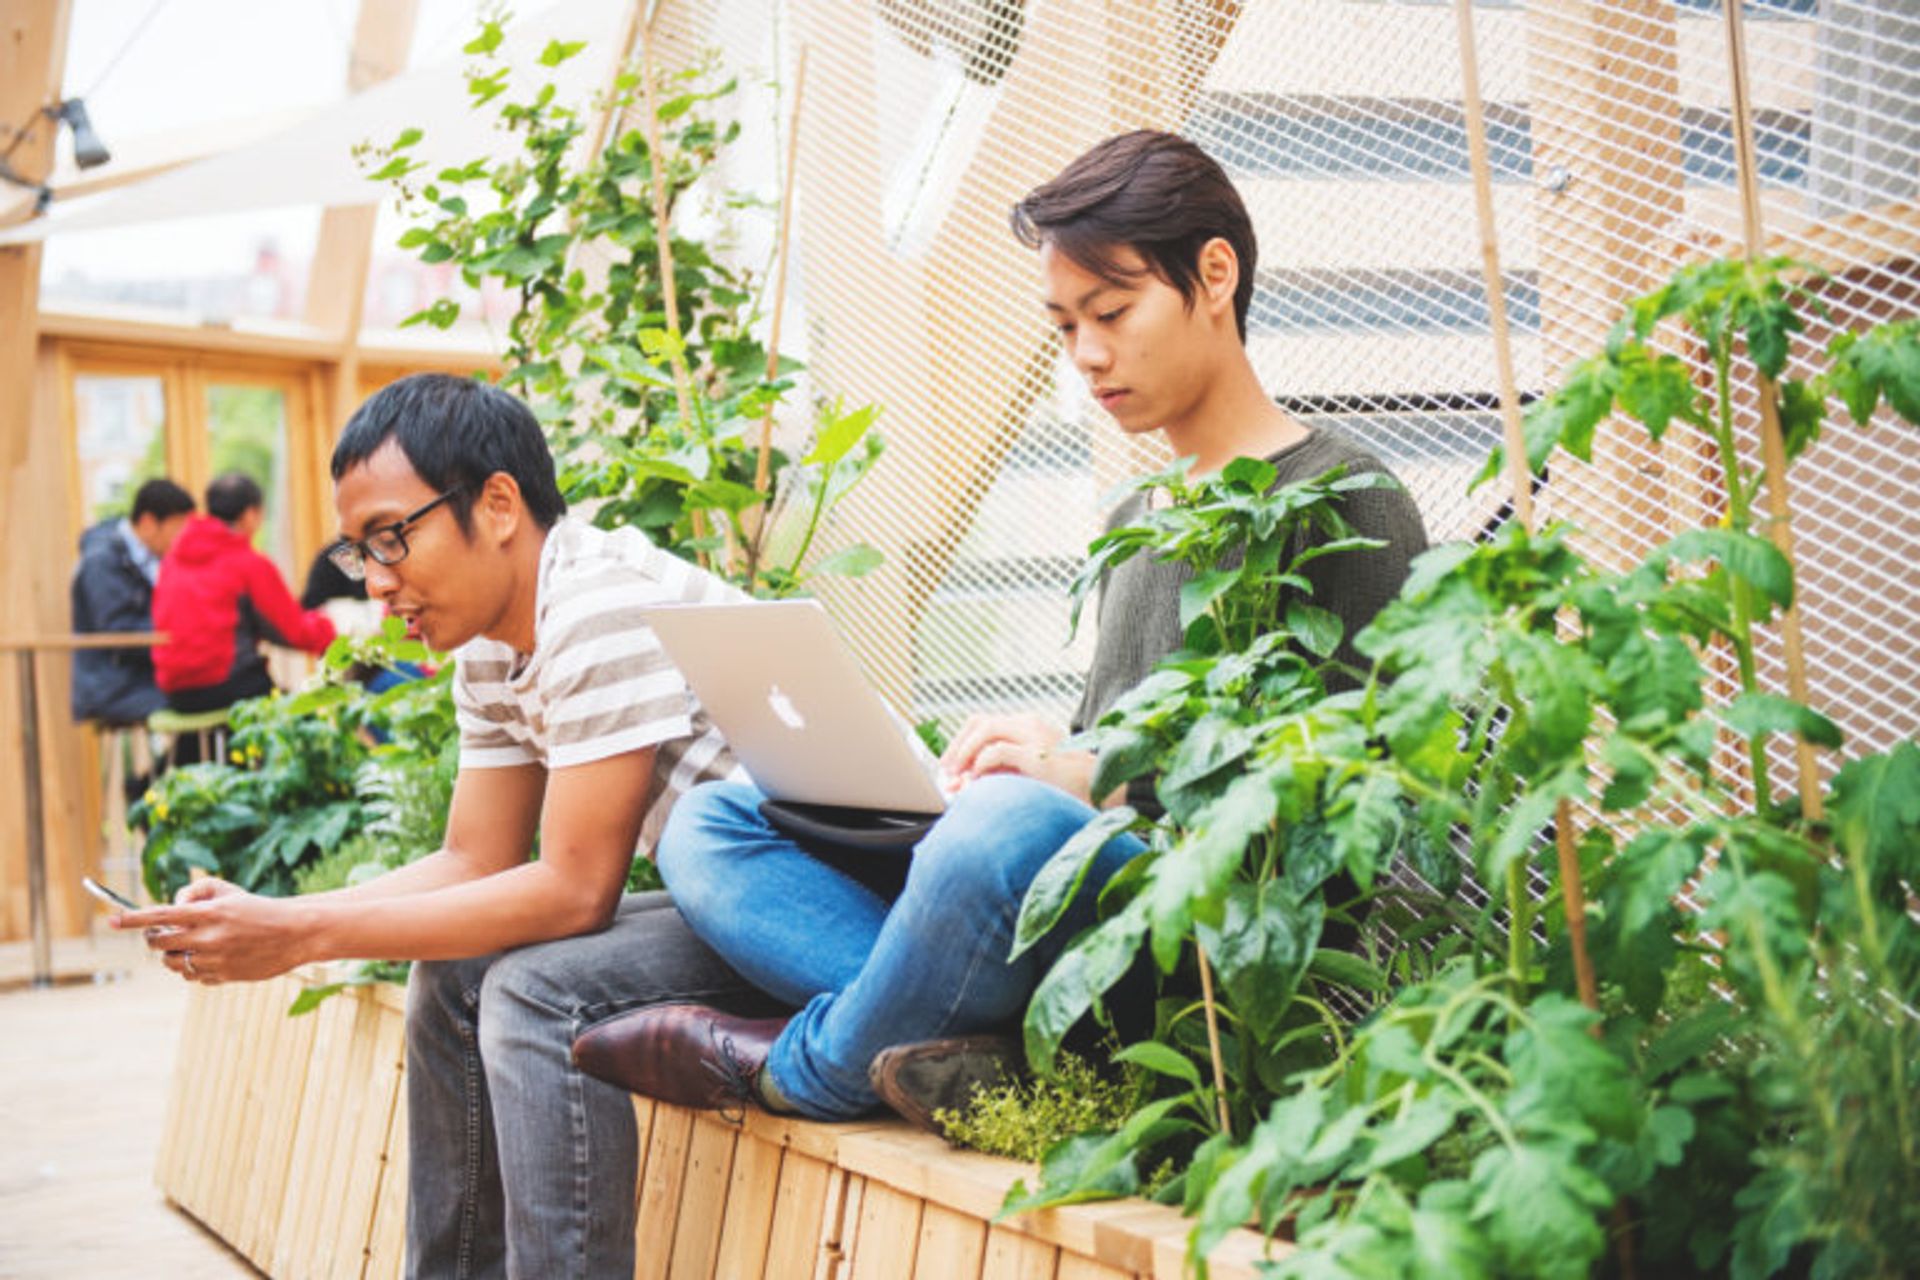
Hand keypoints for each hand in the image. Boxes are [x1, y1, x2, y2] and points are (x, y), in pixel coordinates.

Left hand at [113, 879, 304, 983]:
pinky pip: (192, 976)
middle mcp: (208, 938)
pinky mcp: (223, 976)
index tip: (111, 920)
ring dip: (171, 954)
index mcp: (209, 913)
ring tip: (187, 945)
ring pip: (171, 963)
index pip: (160, 915)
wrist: (295, 933)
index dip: (131, 919)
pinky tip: (207, 957)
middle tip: (160, 932)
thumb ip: (195, 892)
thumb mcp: (229, 890)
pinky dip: (192, 967)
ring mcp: (215, 960)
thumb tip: (171, 907)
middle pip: (158, 943)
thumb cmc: (259, 907)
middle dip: (153, 937)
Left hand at [940, 713, 1097, 804]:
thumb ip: (998, 773)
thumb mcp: (1027, 773)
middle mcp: (1029, 724)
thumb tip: (961, 783)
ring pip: (986, 728)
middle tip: (946, 769)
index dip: (962, 740)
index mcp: (1028, 725)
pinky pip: (998, 750)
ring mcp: (1034, 736)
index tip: (949, 764)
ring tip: (956, 773)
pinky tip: (976, 779)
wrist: (1103, 789)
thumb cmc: (1067, 785)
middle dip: (957, 744)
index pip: (983, 722)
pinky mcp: (1037, 753)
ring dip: (965, 751)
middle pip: (979, 721)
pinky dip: (981, 763)